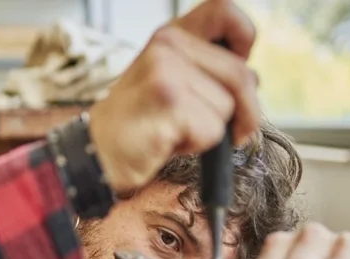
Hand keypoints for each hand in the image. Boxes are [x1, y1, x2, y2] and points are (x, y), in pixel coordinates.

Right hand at [88, 0, 259, 192]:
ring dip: (213, 130)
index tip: (240, 64)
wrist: (96, 153)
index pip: (225, 10)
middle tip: (227, 130)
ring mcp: (167, 71)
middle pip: (241, 75)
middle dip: (245, 111)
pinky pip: (214, 130)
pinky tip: (168, 141)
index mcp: (170, 35)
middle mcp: (167, 45)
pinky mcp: (170, 101)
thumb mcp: (168, 81)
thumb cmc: (137, 122)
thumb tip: (253, 78)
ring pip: (229, 106)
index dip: (244, 37)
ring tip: (176, 130)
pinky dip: (198, 145)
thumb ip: (205, 69)